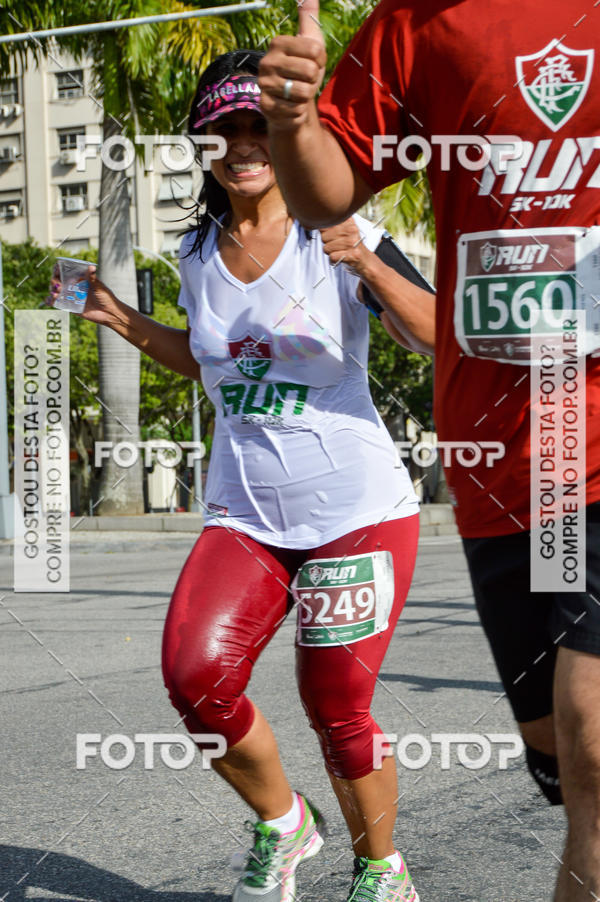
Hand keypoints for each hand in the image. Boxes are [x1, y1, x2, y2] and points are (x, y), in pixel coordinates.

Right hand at [47, 264, 120, 324]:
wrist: (109, 314)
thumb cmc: (106, 298)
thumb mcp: (99, 287)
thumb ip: (92, 279)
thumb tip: (91, 267)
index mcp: (80, 278)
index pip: (65, 270)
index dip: (59, 268)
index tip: (57, 269)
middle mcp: (73, 286)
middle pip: (58, 280)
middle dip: (54, 281)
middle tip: (58, 286)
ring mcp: (71, 296)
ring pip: (56, 291)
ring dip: (52, 290)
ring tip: (55, 294)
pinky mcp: (70, 306)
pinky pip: (58, 303)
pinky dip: (51, 301)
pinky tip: (50, 300)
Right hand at [259, 0, 326, 129]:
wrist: (290, 103)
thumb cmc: (302, 72)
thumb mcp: (310, 42)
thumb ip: (309, 18)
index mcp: (278, 43)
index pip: (316, 50)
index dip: (321, 61)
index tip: (313, 63)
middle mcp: (267, 62)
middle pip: (310, 72)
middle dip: (313, 81)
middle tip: (304, 81)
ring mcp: (264, 85)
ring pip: (303, 93)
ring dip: (306, 97)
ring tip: (297, 94)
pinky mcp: (266, 106)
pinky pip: (296, 110)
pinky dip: (299, 112)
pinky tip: (292, 107)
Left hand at [320, 218, 372, 276]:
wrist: (365, 260)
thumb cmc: (351, 245)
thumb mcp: (344, 230)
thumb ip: (331, 224)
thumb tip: (315, 221)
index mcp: (348, 221)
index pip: (326, 223)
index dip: (325, 232)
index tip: (332, 235)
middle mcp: (351, 230)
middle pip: (323, 236)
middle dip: (327, 243)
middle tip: (338, 245)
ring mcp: (352, 243)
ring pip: (326, 248)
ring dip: (331, 252)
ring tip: (340, 251)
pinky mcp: (352, 255)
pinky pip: (331, 257)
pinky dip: (334, 260)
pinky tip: (341, 257)